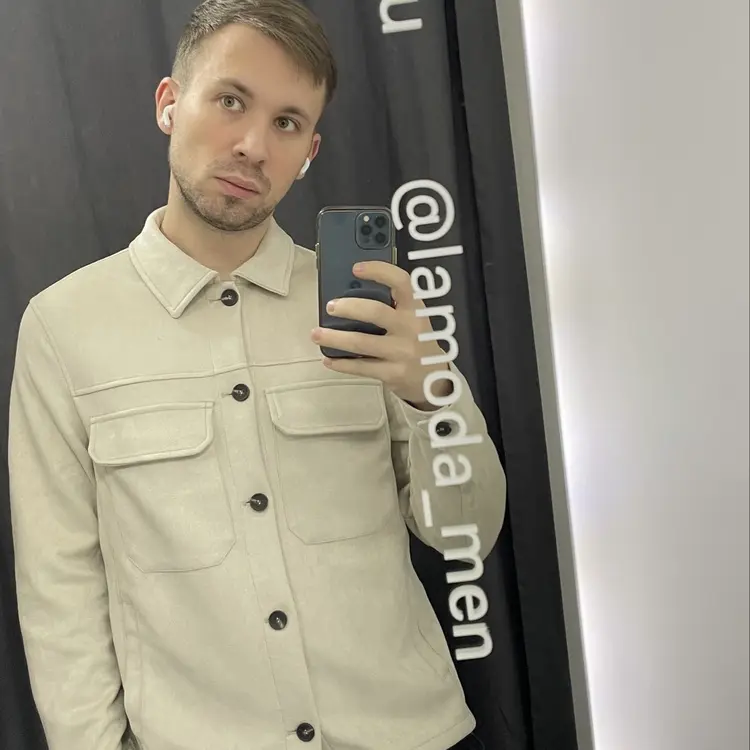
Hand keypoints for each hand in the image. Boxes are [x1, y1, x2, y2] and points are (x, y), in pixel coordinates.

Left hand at [311, 261, 451, 409]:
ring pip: (362, 342)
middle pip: (376, 312)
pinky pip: (361, 367)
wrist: (434, 379)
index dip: (379, 271)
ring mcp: (402, 352)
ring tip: (316, 334)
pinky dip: (341, 363)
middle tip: (331, 307)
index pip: (402, 282)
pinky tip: (329, 359)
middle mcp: (411, 328)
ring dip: (335, 338)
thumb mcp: (413, 319)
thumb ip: (392, 307)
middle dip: (348, 307)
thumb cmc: (417, 342)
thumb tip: (351, 296)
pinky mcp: (393, 373)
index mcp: (415, 309)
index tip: (357, 268)